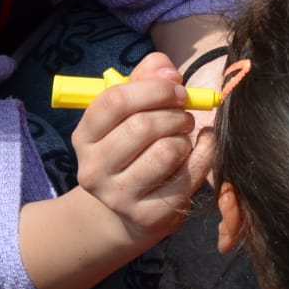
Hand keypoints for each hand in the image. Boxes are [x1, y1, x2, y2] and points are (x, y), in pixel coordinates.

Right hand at [71, 51, 211, 243]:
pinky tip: (200, 150)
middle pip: (142, 126)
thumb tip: (169, 72)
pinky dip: (203, 155)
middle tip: (184, 116)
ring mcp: (118, 196)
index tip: (177, 89)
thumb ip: (147, 77)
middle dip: (174, 114)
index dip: (154, 89)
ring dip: (185, 138)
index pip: (115, 101)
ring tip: (182, 139)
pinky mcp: (148, 215)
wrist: (127, 210)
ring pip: (166, 152)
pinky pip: (188, 176)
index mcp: (85, 136)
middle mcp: (93, 169)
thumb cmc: (134, 146)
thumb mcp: (132, 108)